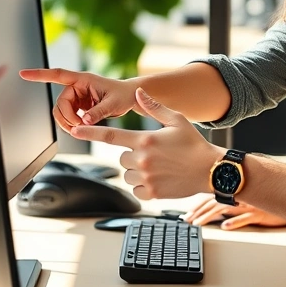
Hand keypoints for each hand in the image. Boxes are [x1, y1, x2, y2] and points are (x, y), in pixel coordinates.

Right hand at [19, 67, 136, 131]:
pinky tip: (83, 125)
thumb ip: (99, 112)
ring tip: (83, 126)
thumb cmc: (124, 95)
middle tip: (80, 126)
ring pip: (61, 111)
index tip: (23, 74)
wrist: (130, 97)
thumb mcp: (114, 104)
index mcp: (83, 79)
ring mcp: (77, 96)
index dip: (39, 75)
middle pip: (60, 103)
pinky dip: (72, 124)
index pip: (57, 75)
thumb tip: (84, 121)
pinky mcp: (79, 105)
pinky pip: (67, 116)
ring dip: (68, 122)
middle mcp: (77, 87)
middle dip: (66, 117)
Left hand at [68, 88, 224, 199]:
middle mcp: (142, 159)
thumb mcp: (177, 120)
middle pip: (122, 158)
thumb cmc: (194, 143)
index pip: (111, 136)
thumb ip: (154, 108)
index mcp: (145, 140)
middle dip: (133, 156)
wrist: (210, 169)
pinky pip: (136, 189)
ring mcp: (146, 177)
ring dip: (137, 171)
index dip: (90, 133)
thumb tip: (138, 93)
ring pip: (128, 174)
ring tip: (159, 167)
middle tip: (154, 154)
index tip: (75, 130)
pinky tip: (160, 179)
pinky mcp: (152, 192)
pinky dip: (144, 185)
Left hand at [185, 196, 285, 229]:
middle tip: (186, 221)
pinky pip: (246, 217)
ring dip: (209, 216)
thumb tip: (218, 212)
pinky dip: (234, 222)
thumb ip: (235, 201)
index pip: (213, 196)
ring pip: (226, 208)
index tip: (187, 214)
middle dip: (198, 212)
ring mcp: (251, 204)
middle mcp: (242, 195)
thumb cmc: (270, 200)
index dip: (198, 205)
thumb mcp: (251, 199)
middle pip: (214, 201)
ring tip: (197, 224)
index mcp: (238, 191)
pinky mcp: (261, 213)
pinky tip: (224, 227)